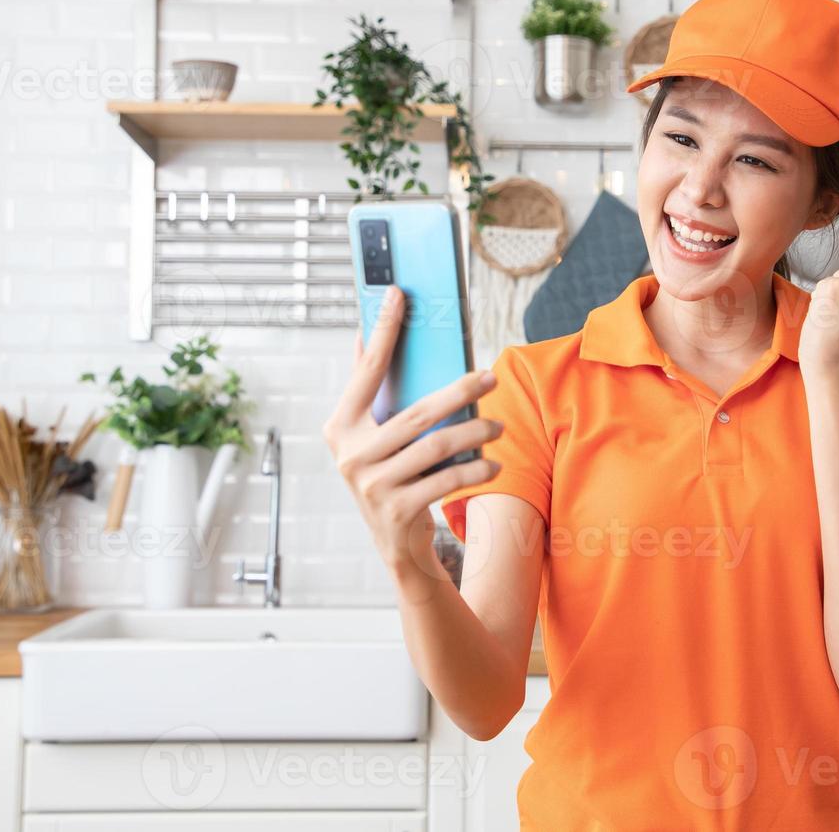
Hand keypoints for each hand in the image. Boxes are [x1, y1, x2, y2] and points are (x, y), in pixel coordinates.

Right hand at [321, 284, 502, 575]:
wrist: (395, 544)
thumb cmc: (390, 474)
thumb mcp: (372, 435)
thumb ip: (368, 390)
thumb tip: (365, 332)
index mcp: (340, 426)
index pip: (366, 370)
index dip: (383, 330)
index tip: (399, 293)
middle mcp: (350, 454)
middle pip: (417, 412)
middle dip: (460, 391)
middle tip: (491, 376)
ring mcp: (371, 485)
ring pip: (437, 447)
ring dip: (476, 432)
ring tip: (498, 425)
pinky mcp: (396, 510)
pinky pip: (447, 480)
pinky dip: (475, 469)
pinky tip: (493, 462)